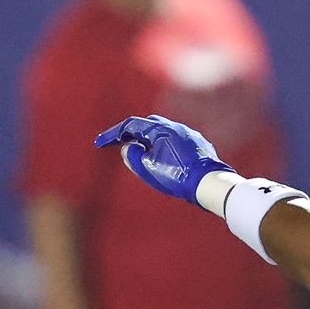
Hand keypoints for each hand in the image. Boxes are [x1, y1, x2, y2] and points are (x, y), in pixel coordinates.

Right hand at [94, 115, 233, 204]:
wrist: (209, 183)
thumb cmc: (177, 176)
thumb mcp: (148, 168)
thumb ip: (133, 156)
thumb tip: (128, 148)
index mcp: (160, 129)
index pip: (130, 126)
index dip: (112, 135)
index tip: (100, 144)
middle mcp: (175, 126)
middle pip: (147, 125)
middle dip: (131, 133)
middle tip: (118, 144)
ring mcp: (188, 134)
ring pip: (163, 133)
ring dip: (148, 140)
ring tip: (140, 153)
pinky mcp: (198, 144)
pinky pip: (176, 141)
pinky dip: (163, 146)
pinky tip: (164, 158)